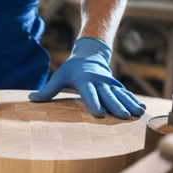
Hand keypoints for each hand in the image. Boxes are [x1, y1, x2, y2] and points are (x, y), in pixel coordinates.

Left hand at [29, 37, 145, 118]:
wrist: (90, 55)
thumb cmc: (71, 69)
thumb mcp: (59, 77)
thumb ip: (47, 90)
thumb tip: (31, 99)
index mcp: (84, 79)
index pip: (89, 93)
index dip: (94, 103)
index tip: (99, 114)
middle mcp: (99, 81)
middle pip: (108, 95)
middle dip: (116, 106)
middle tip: (123, 116)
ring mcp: (109, 83)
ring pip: (120, 94)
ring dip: (129, 104)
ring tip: (138, 114)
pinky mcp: (116, 85)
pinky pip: (126, 94)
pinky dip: (134, 101)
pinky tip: (142, 110)